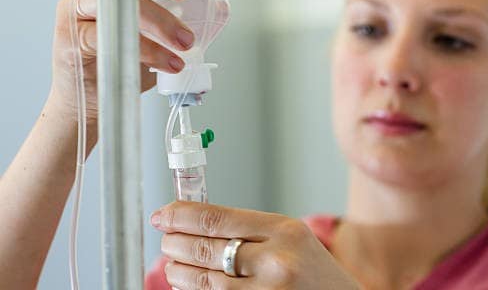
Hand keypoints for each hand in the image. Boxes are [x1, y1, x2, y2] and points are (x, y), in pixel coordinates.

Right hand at [48, 0, 242, 123]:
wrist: (98, 97)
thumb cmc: (129, 53)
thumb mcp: (173, 14)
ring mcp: (78, 8)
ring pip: (114, 0)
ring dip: (158, 22)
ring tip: (185, 42)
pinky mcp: (72, 38)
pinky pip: (107, 37)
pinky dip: (146, 51)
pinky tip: (167, 61)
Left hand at [151, 202, 359, 289]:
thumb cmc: (313, 271)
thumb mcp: (290, 236)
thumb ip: (249, 229)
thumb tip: (194, 223)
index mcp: (283, 230)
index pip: (216, 218)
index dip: (180, 215)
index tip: (163, 215)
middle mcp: (275, 261)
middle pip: (204, 249)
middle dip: (174, 242)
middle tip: (166, 238)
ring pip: (204, 280)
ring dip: (178, 270)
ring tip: (173, 263)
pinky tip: (188, 283)